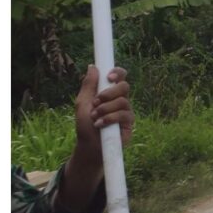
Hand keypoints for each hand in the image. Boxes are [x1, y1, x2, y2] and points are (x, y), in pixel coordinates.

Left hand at [60, 65, 133, 212]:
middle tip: (96, 101)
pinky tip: (100, 124)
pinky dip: (110, 118)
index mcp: (109, 91)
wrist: (89, 146)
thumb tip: (92, 66)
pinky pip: (124, 114)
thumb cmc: (85, 125)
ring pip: (123, 101)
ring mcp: (126, 110)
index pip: (120, 76)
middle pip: (124, 86)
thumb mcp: (82, 104)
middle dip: (109, 93)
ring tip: (95, 118)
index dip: (117, 73)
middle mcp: (120, 99)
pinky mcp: (129, 123)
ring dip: (105, 108)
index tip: (109, 77)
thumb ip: (88, 86)